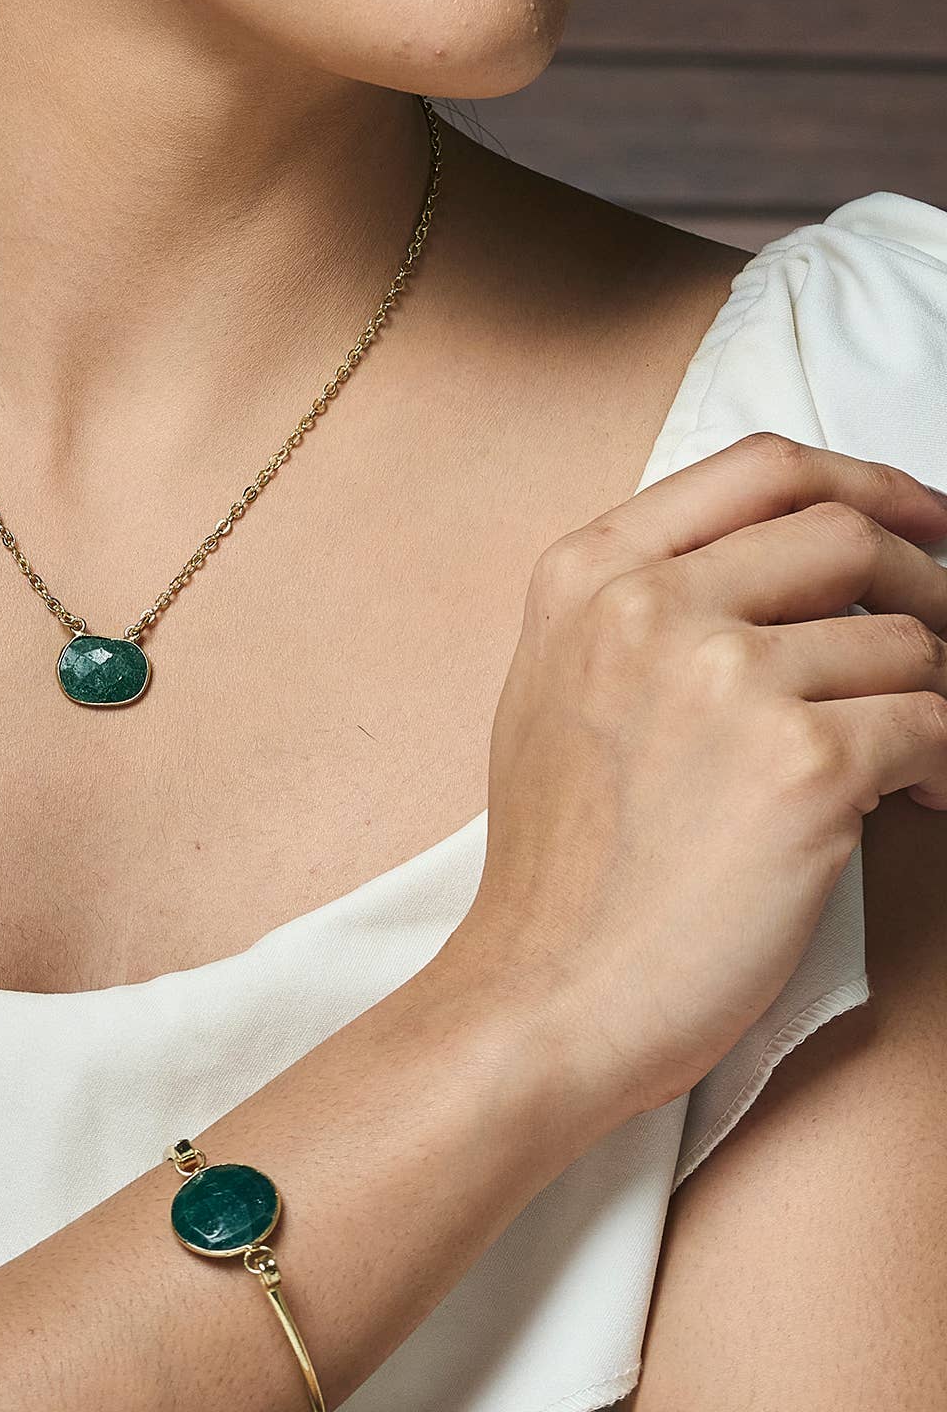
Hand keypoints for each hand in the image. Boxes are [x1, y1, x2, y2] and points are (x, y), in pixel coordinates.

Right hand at [435, 431, 946, 1129]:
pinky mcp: (802, 766)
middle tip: (943, 644)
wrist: (550, 989)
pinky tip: (918, 800)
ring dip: (931, 696)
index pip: (759, 468)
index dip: (864, 481)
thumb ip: (643, 601)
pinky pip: (934, 724)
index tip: (920, 518)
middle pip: (846, 535)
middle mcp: (650, 605)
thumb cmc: (564, 857)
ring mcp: (725, 678)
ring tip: (908, 758)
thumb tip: (786, 566)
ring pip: (904, 640)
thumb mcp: (559, 682)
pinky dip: (946, 764)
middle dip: (923, 584)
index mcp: (589, 575)